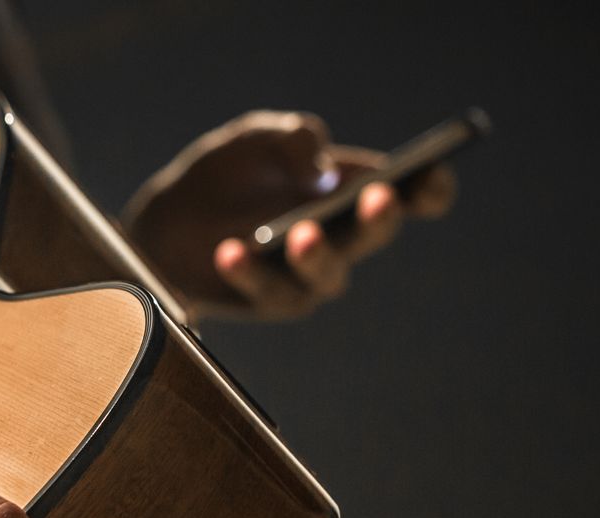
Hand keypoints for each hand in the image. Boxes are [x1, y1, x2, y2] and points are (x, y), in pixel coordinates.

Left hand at [124, 110, 454, 320]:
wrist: (169, 221)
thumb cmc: (228, 174)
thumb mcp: (255, 137)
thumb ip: (292, 136)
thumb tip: (319, 164)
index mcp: (355, 189)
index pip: (411, 194)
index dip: (430, 188)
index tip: (430, 176)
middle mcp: (343, 236)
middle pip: (374, 234)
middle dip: (380, 218)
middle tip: (380, 198)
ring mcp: (310, 274)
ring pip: (328, 274)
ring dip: (318, 255)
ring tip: (302, 232)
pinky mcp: (272, 300)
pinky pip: (268, 290)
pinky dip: (249, 270)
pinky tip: (231, 250)